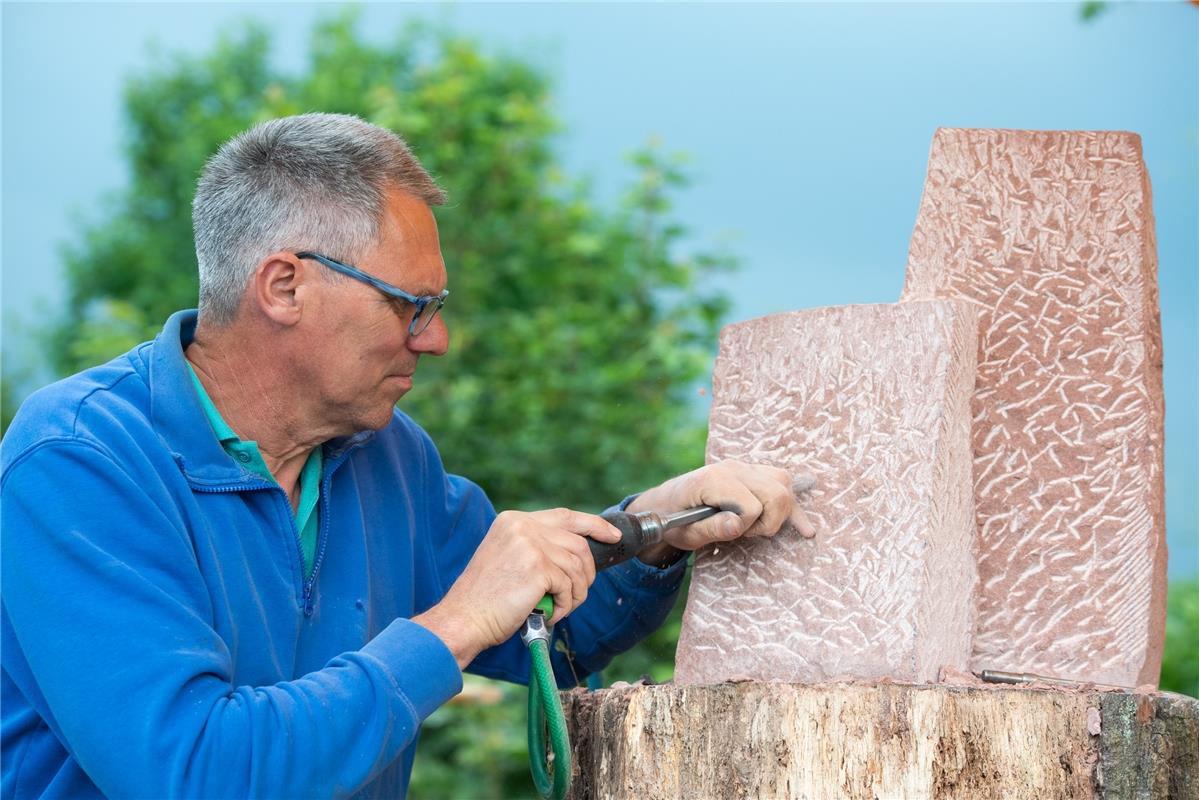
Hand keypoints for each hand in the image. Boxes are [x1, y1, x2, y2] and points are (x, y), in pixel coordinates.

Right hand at [412, 508, 620, 667]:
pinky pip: (569, 586)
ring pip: (577, 567)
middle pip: (578, 543)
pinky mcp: (537, 567)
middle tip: (577, 594)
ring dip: (575, 594)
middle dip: (586, 572)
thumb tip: (576, 553)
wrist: (463, 619)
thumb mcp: (508, 559)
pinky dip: (566, 605)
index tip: (613, 535)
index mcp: (514, 520)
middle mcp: (522, 526)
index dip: (594, 525)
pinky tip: (550, 613)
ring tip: (558, 608)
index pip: (566, 516)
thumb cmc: (485, 598)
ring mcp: (530, 545)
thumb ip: (536, 548)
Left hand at [627, 461, 815, 553]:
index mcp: (712, 480)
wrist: (663, 505)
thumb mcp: (685, 533)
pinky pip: (781, 481)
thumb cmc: (671, 521)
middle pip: (776, 492)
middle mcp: (731, 468)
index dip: (745, 527)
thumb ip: (710, 528)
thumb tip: (737, 525)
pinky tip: (806, 529)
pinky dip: (793, 506)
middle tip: (747, 533)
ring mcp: (742, 467)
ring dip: (779, 512)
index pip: (752, 506)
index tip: (729, 533)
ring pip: (783, 483)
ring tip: (758, 526)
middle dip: (769, 521)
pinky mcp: (749, 473)